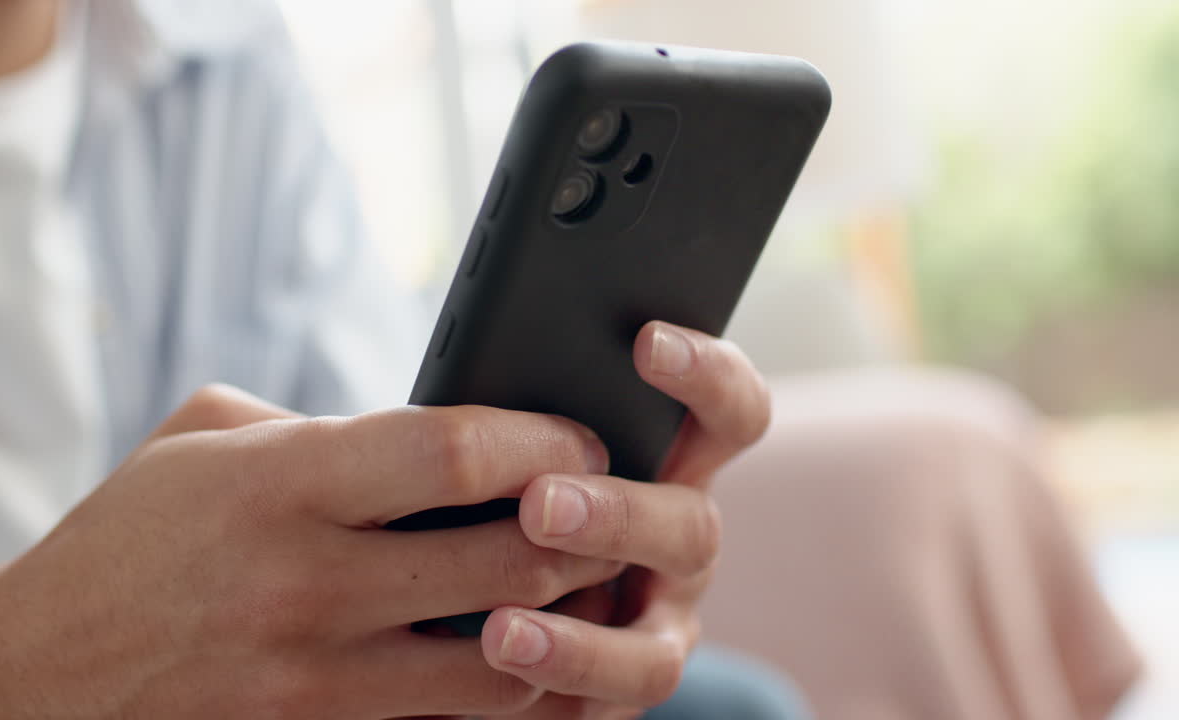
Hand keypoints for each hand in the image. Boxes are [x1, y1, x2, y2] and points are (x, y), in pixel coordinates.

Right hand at [0, 386, 624, 718]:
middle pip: (505, 560)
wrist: (39, 675)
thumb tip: (437, 435)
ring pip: (502, 663)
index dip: (541, 440)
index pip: (453, 453)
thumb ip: (323, 426)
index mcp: (283, 482)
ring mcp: (318, 676)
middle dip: (586, 530)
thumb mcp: (208, 439)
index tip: (580, 435)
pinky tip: (532, 651)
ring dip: (566, 621)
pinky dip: (512, 687)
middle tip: (612, 506)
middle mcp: (308, 582)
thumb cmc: (133, 536)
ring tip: (586, 583)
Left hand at [478, 321, 770, 718]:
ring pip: (661, 643)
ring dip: (582, 636)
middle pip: (694, 527)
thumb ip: (527, 419)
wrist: (459, 585)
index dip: (708, 376)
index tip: (647, 341)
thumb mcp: (517, 443)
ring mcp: (662, 623)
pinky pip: (611, 699)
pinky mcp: (624, 686)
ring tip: (499, 628)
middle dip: (618, 516)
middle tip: (539, 505)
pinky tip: (494, 656)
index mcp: (672, 462)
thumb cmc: (496, 483)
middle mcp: (682, 541)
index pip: (730, 411)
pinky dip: (554, 680)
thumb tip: (484, 383)